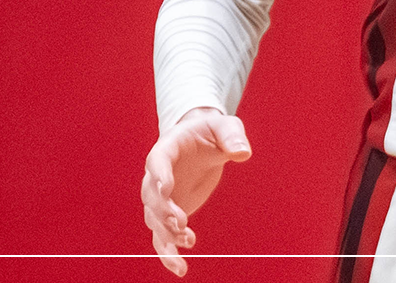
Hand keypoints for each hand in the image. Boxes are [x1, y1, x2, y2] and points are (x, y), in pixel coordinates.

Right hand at [141, 107, 251, 276]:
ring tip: (188, 240)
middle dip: (163, 210)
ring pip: (154, 220)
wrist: (201, 144)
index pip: (157, 161)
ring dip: (166, 234)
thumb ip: (232, 136)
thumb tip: (243, 152)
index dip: (159, 175)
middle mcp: (156, 175)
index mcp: (167, 149)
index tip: (166, 188)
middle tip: (180, 222)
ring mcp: (161, 198)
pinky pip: (162, 236)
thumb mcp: (225, 127)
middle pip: (151, 195)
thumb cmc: (212, 133)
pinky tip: (180, 268)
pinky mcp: (169, 215)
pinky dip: (168, 253)